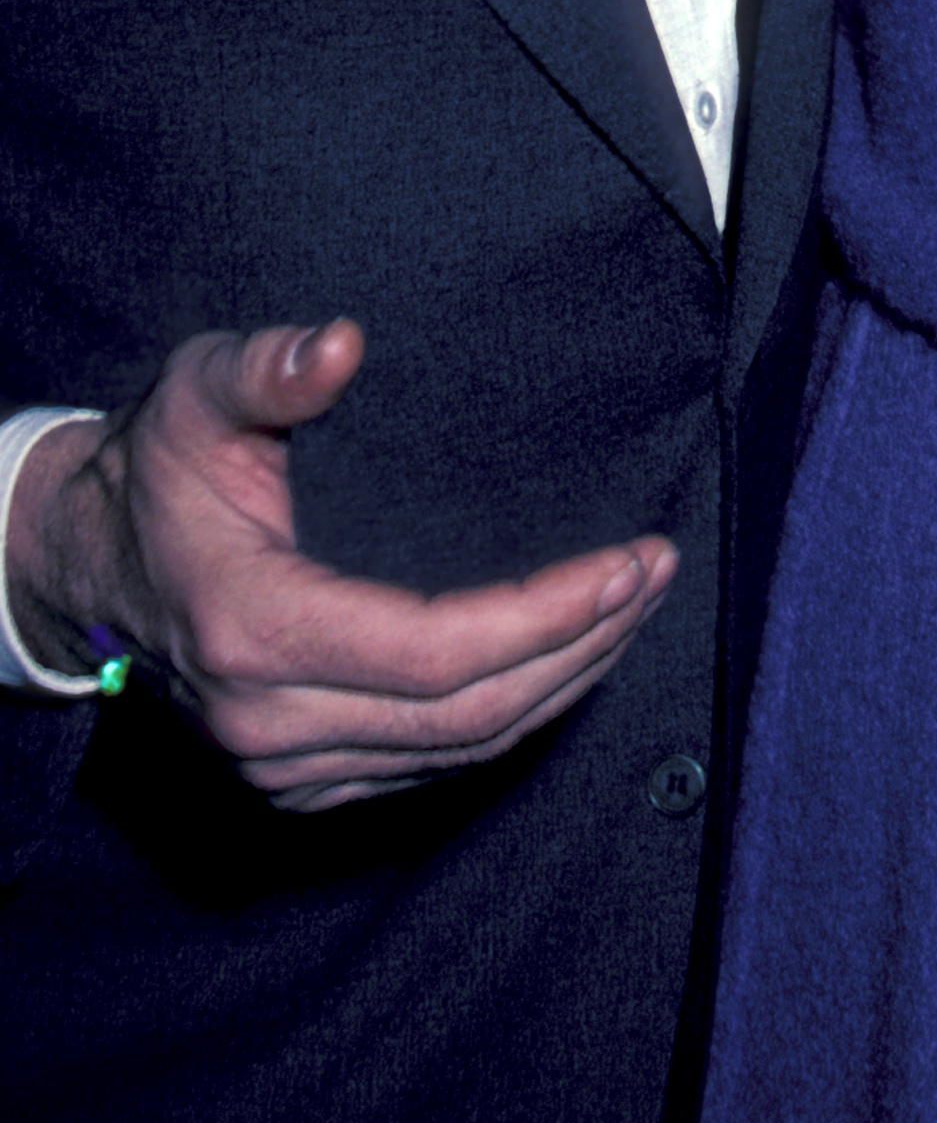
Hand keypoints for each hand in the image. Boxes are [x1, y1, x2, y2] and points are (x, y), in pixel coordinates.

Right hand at [6, 322, 676, 811]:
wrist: (93, 560)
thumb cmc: (162, 464)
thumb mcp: (199, 390)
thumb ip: (269, 367)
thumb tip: (340, 343)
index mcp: (254, 630)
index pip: (434, 653)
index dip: (544, 614)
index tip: (628, 560)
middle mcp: (269, 723)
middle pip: (468, 715)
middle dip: (583, 643)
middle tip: (658, 570)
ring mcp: (285, 767)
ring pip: (461, 752)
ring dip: (567, 680)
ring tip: (639, 602)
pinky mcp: (305, 780)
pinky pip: (435, 766)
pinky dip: (518, 714)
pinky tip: (573, 653)